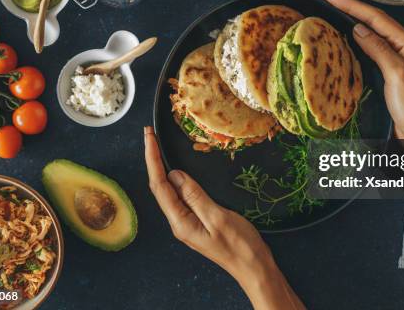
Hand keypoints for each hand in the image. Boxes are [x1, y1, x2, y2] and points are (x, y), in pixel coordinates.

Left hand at [144, 127, 304, 309]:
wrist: (254, 268)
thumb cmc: (240, 246)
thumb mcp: (218, 217)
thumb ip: (195, 196)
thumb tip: (175, 175)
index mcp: (180, 222)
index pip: (160, 186)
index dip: (152, 160)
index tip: (149, 138)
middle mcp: (179, 222)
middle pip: (160, 187)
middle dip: (152, 159)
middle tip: (149, 134)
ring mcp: (188, 222)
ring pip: (170, 191)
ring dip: (161, 167)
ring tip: (156, 146)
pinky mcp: (198, 220)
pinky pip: (182, 196)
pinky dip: (176, 179)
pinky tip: (177, 170)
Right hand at [319, 0, 403, 139]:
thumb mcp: (397, 75)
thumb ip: (379, 49)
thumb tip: (358, 28)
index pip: (375, 17)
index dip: (351, 4)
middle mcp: (402, 46)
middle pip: (373, 20)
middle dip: (349, 6)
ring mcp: (395, 57)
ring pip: (370, 31)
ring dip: (351, 18)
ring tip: (331, 9)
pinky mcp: (388, 69)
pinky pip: (369, 46)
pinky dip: (355, 37)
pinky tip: (344, 35)